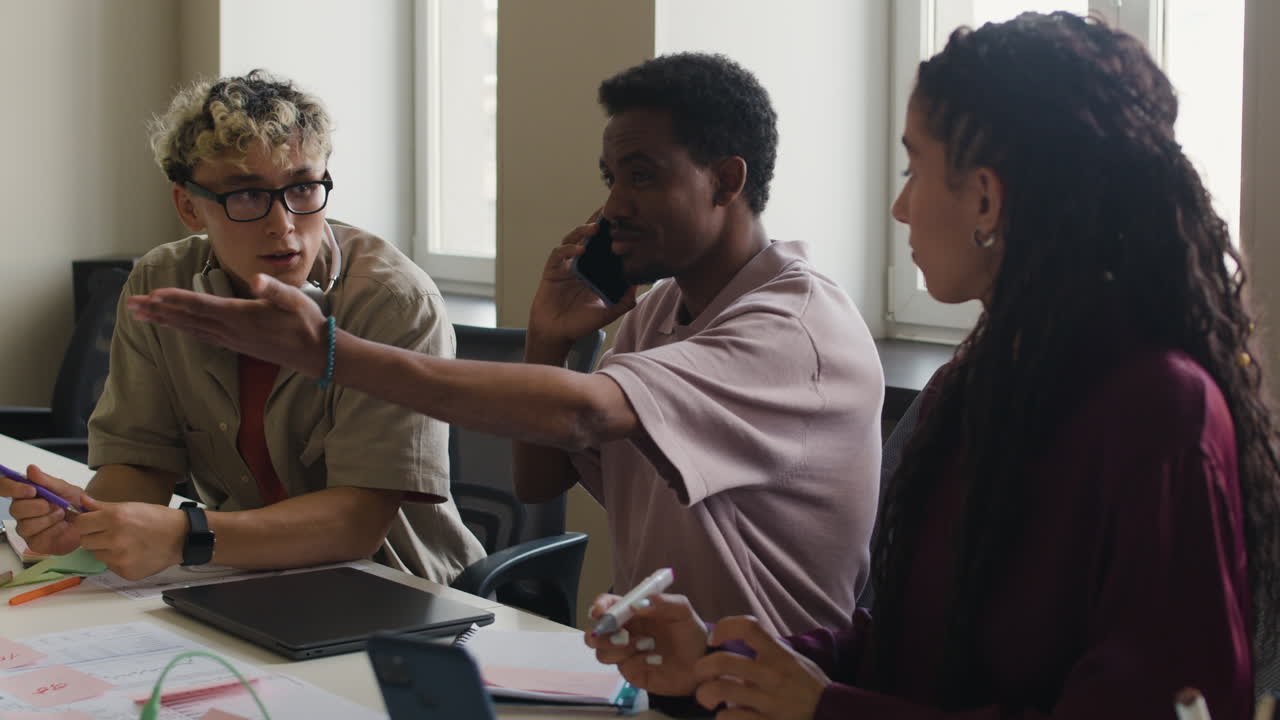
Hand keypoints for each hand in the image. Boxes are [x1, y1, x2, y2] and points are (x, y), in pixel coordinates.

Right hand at [4, 465, 86, 555]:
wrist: (90, 522)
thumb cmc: (74, 503)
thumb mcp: (65, 489)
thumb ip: (47, 481)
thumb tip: (31, 469)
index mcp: (25, 493)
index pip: (5, 487)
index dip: (12, 488)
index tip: (31, 490)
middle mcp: (21, 510)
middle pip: (15, 509)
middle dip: (39, 507)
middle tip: (57, 505)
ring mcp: (26, 528)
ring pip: (26, 525)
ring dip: (48, 519)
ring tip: (62, 515)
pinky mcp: (34, 543)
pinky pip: (37, 538)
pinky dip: (54, 530)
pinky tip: (62, 526)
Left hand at [73, 497, 185, 579]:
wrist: (181, 537)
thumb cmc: (159, 520)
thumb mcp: (131, 506)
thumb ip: (102, 506)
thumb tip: (83, 501)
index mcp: (115, 518)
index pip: (80, 524)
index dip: (85, 523)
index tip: (92, 523)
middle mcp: (115, 538)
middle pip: (85, 541)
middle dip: (95, 537)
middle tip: (111, 533)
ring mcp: (120, 557)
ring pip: (96, 555)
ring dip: (105, 550)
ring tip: (125, 543)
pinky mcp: (125, 571)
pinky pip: (110, 566)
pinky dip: (118, 561)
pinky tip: (132, 553)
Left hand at [127, 273, 327, 376]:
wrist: (316, 354)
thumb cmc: (306, 323)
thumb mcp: (294, 300)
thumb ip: (273, 289)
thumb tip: (255, 279)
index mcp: (242, 316)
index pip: (201, 305)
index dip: (176, 299)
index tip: (153, 294)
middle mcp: (231, 330)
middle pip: (187, 319)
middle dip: (158, 312)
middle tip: (131, 306)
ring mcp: (232, 340)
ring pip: (190, 329)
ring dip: (165, 322)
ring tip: (142, 316)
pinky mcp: (235, 345)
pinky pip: (202, 336)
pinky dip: (183, 329)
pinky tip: (174, 327)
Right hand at [527, 221, 636, 351]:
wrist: (557, 334)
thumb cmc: (580, 323)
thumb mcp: (607, 312)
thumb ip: (623, 301)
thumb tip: (638, 284)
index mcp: (594, 270)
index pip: (604, 246)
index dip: (611, 233)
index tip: (624, 220)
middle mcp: (581, 264)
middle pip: (589, 237)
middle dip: (597, 222)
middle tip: (608, 210)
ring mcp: (565, 265)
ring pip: (573, 239)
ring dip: (583, 231)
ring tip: (595, 228)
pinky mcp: (552, 270)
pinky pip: (559, 254)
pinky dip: (568, 249)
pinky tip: (579, 250)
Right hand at [584, 593, 708, 696]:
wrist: (701, 664)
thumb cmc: (690, 633)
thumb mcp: (682, 611)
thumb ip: (663, 602)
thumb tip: (635, 604)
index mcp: (633, 612)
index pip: (607, 606)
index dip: (598, 607)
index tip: (601, 612)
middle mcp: (624, 631)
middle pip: (595, 632)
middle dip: (600, 633)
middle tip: (621, 635)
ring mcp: (625, 653)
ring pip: (601, 651)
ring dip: (619, 647)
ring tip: (644, 645)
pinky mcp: (629, 671)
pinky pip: (620, 666)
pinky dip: (634, 660)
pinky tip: (652, 659)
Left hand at [692, 616, 829, 719]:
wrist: (831, 714)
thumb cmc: (807, 685)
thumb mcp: (792, 659)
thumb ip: (767, 650)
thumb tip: (735, 638)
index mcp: (779, 654)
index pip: (748, 627)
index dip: (724, 627)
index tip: (714, 639)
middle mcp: (773, 675)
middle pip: (723, 662)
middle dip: (702, 668)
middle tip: (701, 675)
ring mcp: (770, 702)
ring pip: (720, 691)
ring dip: (706, 695)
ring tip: (708, 699)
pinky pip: (730, 719)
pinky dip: (722, 718)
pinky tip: (727, 716)